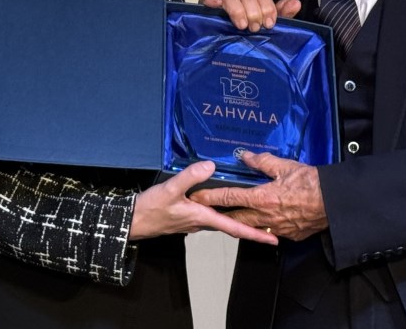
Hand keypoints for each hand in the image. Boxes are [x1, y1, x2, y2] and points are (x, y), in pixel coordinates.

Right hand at [129, 161, 277, 244]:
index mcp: (203, 217)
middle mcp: (202, 222)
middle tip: (271, 225)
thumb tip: (211, 166)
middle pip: (232, 226)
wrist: (133, 221)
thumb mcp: (170, 189)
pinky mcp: (188, 216)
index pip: (234, 227)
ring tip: (254, 212)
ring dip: (238, 219)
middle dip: (252, 227)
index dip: (255, 234)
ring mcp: (195, 221)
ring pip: (222, 220)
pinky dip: (222, 211)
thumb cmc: (151, 208)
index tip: (272, 240)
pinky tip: (224, 202)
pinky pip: (211, 215)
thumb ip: (190, 177)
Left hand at [189, 152, 327, 240]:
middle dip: (216, 216)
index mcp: (261, 197)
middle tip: (202, 212)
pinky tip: (257, 223)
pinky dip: (259, 228)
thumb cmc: (311, 182)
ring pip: (249, 228)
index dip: (210, 196)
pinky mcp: (287, 235)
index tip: (196, 196)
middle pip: (234, 219)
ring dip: (236, 224)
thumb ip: (262, 161)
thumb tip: (244, 156)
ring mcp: (276, 228)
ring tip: (224, 220)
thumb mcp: (285, 166)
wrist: (333, 202)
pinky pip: (268, 232)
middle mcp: (264, 216)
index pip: (228, 197)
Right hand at [199, 0, 301, 31]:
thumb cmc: (252, 36)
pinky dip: (210, 0)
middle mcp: (240, 0)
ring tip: (241, 25)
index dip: (267, 7)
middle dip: (253, 11)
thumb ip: (282, 15)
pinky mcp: (208, 10)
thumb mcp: (269, 27)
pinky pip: (206, 0)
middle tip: (255, 28)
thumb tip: (295, 3)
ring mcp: (224, 4)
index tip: (269, 23)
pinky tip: (214, 5)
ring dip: (237, 9)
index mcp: (255, 2)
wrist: (232, 53)